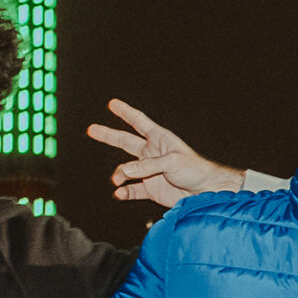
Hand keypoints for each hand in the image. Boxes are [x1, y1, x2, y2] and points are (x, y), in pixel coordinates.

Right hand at [87, 99, 243, 206]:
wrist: (205, 192)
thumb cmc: (195, 170)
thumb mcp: (172, 162)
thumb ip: (148, 166)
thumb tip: (125, 171)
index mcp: (159, 139)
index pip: (139, 122)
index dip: (125, 112)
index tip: (112, 103)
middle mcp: (151, 153)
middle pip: (125, 141)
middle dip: (108, 135)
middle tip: (92, 129)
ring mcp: (149, 171)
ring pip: (125, 170)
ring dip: (119, 174)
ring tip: (118, 180)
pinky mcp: (150, 188)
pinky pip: (131, 190)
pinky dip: (124, 192)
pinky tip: (120, 193)